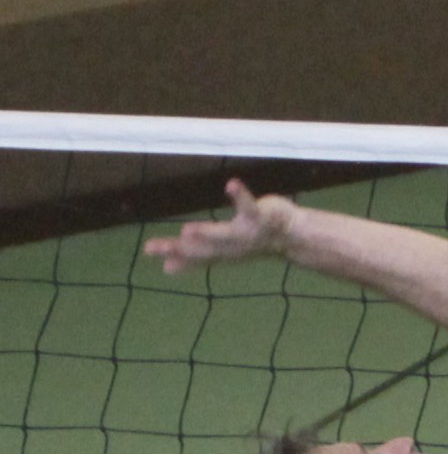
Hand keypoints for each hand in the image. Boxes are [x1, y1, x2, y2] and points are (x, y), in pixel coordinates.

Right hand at [143, 178, 293, 274]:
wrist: (293, 237)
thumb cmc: (251, 241)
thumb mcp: (222, 251)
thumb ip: (194, 258)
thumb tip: (166, 269)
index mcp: (220, 252)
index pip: (193, 254)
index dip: (173, 253)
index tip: (147, 251)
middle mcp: (232, 246)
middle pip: (202, 249)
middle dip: (179, 249)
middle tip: (153, 246)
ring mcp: (247, 233)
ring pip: (224, 235)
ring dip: (206, 233)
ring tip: (186, 230)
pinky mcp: (262, 217)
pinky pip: (250, 206)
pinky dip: (240, 195)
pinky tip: (230, 184)